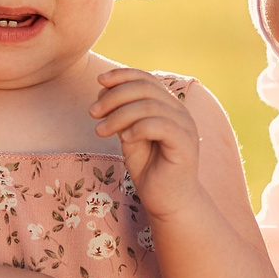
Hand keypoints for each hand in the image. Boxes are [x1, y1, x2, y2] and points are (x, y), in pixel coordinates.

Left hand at [90, 68, 204, 219]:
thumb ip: (122, 115)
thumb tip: (103, 92)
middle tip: (92, 112)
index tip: (99, 81)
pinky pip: (160, 125)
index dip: (122, 75)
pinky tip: (124, 139)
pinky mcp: (185, 144)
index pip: (146, 79)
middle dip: (114, 96)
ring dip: (119, 115)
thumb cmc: (149, 170)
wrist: (168, 202)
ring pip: (149, 106)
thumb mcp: (130, 137)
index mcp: (168, 106)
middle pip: (145, 88)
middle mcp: (180, 112)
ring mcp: (186, 127)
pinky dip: (137, 128)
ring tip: (100, 131)